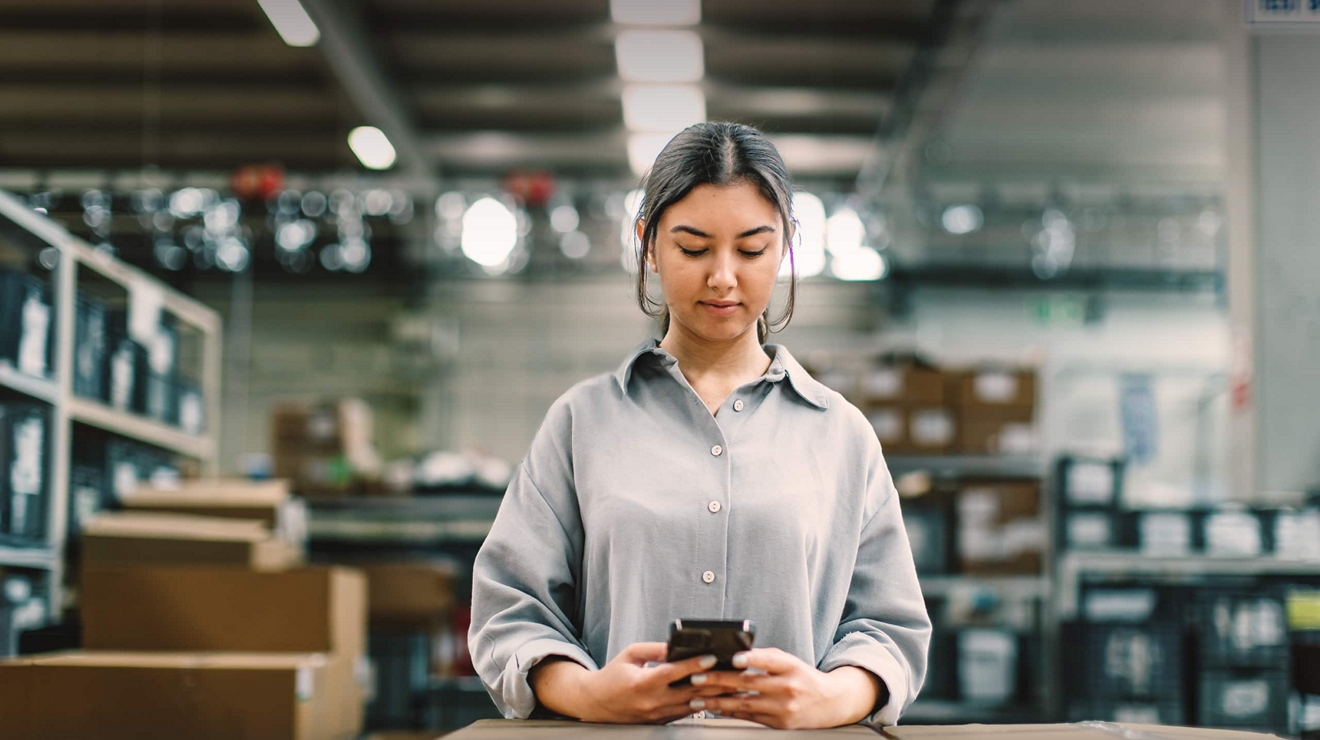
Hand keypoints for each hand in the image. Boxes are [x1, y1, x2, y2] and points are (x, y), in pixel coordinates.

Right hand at [531, 642, 734, 723]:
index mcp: (642, 683)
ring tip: (731, 683)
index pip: (673, 673)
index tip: (711, 656)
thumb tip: (677, 644)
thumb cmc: (613, 676)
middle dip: (713, 680)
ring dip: (713, 694)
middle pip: (689, 691)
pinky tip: (716, 695)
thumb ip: (654, 649)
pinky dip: (701, 702)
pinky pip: (686, 712)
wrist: (597, 704)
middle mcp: (652, 702)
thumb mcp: (630, 654)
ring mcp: (658, 715)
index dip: (693, 664)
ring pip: (692, 704)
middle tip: (732, 670)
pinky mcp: (662, 721)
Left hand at [687, 648, 881, 728]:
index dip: (752, 658)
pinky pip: (749, 716)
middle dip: (719, 680)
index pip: (770, 659)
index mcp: (791, 666)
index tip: (734, 658)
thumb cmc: (804, 678)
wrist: (829, 703)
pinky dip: (730, 712)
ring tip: (698, 698)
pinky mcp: (779, 723)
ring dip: (717, 701)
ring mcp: (783, 708)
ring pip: (744, 703)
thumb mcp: (790, 661)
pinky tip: (715, 708)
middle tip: (697, 677)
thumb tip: (734, 655)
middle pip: (750, 683)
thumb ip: (765, 658)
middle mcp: (788, 687)